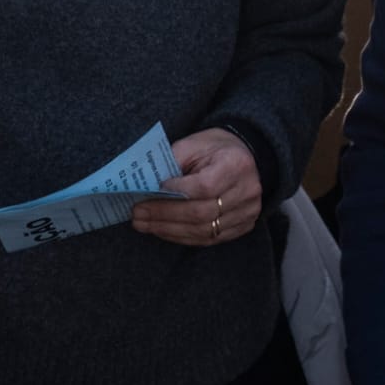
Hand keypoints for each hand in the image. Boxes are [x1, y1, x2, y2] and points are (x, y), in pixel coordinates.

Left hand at [129, 128, 261, 246]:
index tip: (153, 191)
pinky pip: (209, 239)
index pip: (205, 186)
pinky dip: (182, 237)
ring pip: (204, 231)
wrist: (245, 156)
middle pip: (202, 212)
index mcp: (236, 164)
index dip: (177, 192)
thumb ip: (172, 162)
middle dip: (165, 214)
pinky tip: (162, 231)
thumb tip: (146, 186)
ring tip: (144, 224)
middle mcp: (247, 191)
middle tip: (138, 213)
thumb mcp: (194, 144)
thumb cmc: (215, 148)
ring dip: (169, 230)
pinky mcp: (242, 227)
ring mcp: (247, 212)